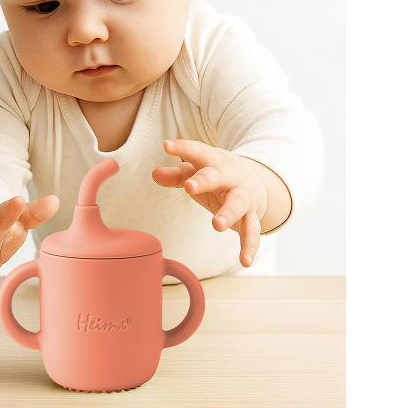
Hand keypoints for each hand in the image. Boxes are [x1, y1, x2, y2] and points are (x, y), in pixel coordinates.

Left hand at [152, 139, 267, 266]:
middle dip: (204, 181)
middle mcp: (229, 177)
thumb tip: (154, 174)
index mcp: (213, 161)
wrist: (253, 179)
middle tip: (190, 187)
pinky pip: (252, 231)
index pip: (197, 152)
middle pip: (217, 176)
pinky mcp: (250, 216)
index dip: (183, 148)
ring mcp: (242, 196)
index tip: (167, 145)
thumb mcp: (195, 171)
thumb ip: (175, 175)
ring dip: (229, 214)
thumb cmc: (214, 174)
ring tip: (217, 226)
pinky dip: (250, 247)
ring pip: (238, 203)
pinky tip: (245, 261)